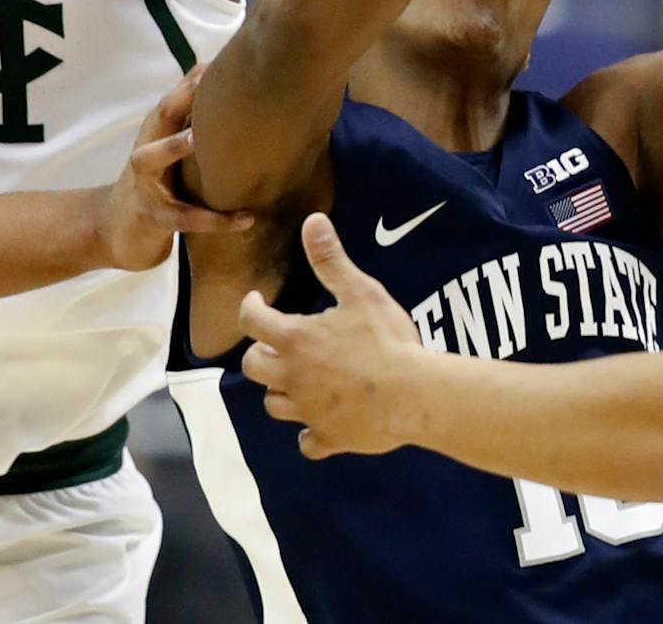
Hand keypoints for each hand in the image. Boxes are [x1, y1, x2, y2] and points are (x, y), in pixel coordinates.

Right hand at [97, 67, 253, 271]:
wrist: (113, 229)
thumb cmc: (154, 181)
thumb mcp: (168, 147)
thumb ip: (190, 123)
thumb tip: (222, 85)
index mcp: (156, 132)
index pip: (173, 98)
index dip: (195, 78)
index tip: (224, 59)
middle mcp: (146, 150)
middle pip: (159, 116)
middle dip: (180, 97)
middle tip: (208, 80)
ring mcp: (146, 184)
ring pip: (151, 160)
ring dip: (172, 146)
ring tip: (198, 138)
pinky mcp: (154, 218)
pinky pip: (184, 218)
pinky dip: (214, 219)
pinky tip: (246, 219)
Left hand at [240, 214, 424, 458]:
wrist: (412, 394)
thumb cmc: (386, 340)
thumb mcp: (360, 292)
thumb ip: (332, 260)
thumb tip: (312, 221)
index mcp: (296, 340)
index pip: (252, 321)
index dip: (250, 307)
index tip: (257, 300)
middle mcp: (292, 378)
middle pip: (253, 367)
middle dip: (259, 352)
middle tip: (276, 343)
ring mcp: (308, 412)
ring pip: (274, 405)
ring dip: (279, 389)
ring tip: (296, 378)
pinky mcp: (328, 437)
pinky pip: (308, 441)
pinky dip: (309, 431)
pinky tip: (320, 421)